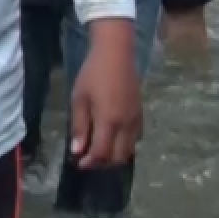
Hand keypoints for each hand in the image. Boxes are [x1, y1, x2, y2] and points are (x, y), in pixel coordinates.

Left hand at [68, 20, 141, 168]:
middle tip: (88, 158)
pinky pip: (135, 139)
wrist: (116, 54)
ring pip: (129, 150)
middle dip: (103, 163)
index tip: (79, 163)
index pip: (102, 153)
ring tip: (98, 149)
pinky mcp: (140, 114)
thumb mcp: (79, 99)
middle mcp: (126, 125)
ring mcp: (136, 120)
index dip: (90, 162)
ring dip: (114, 156)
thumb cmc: (93, 74)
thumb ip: (79, 126)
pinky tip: (111, 138)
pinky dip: (124, 145)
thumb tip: (78, 150)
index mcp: (109, 121)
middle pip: (119, 157)